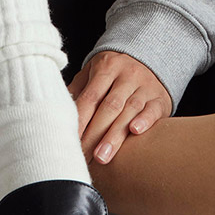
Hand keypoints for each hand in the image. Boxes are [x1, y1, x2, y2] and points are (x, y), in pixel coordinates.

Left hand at [68, 50, 171, 165]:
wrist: (148, 57)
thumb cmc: (113, 73)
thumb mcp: (93, 73)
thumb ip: (77, 91)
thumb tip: (55, 110)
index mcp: (106, 67)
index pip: (90, 97)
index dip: (80, 120)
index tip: (70, 141)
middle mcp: (127, 75)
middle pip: (109, 106)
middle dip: (95, 134)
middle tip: (84, 156)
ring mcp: (145, 86)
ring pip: (130, 110)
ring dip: (115, 135)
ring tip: (103, 156)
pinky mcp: (160, 98)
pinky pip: (153, 109)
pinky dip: (145, 120)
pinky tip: (135, 132)